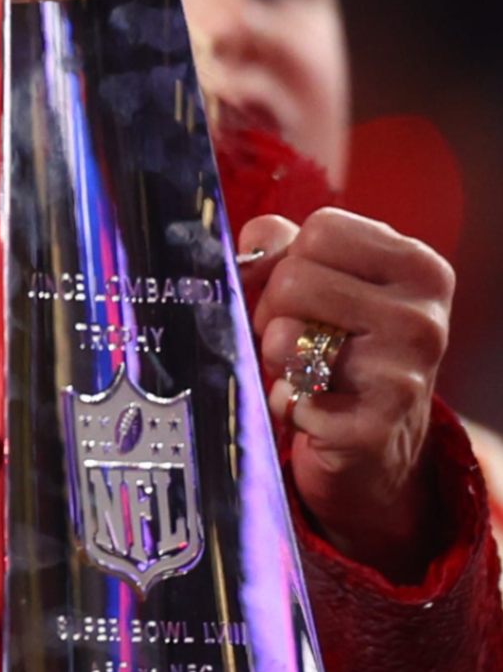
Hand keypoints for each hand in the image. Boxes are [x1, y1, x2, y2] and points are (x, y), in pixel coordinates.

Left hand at [244, 209, 451, 577]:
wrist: (375, 442)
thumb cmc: (340, 344)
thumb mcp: (320, 279)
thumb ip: (279, 245)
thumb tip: (249, 249)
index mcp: (418, 268)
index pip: (323, 229)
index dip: (291, 259)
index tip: (306, 292)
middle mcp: (422, 318)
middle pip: (294, 279)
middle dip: (273, 309)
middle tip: (297, 336)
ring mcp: (404, 374)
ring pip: (287, 336)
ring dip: (276, 357)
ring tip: (302, 370)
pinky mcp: (376, 427)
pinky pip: (290, 397)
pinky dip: (284, 404)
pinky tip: (312, 410)